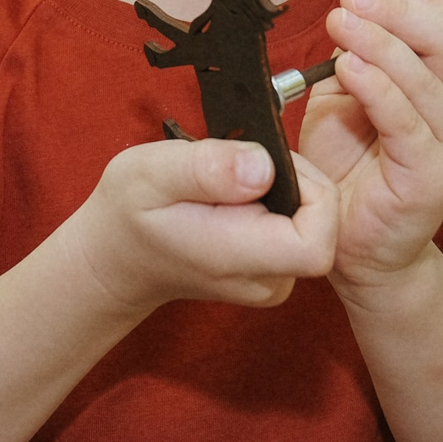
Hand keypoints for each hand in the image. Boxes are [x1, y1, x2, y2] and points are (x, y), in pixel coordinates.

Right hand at [65, 137, 336, 315]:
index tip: (267, 162)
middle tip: (241, 161)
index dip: (310, 188)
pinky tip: (236, 193)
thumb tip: (263, 168)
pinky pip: (299, 226)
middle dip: (295, 177)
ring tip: (231, 178)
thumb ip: (207, 169)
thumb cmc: (128, 214)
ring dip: (284, 186)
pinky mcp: (274, 271)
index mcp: (239, 259)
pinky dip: (277, 200)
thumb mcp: (150, 174)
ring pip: (314, 221)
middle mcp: (266, 280)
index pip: (319, 237)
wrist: (118, 256)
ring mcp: (273, 280)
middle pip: (324, 223)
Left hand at [296, 0, 442, 295]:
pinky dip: (377, 87)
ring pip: (428, 74)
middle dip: (396, 10)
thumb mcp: (346, 93)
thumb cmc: (348, 164)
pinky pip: (407, 120)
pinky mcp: (434, 174)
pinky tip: (347, 69)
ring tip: (340, 23)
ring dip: (380, 41)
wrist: (348, 242)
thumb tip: (356, 13)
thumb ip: (358, 53)